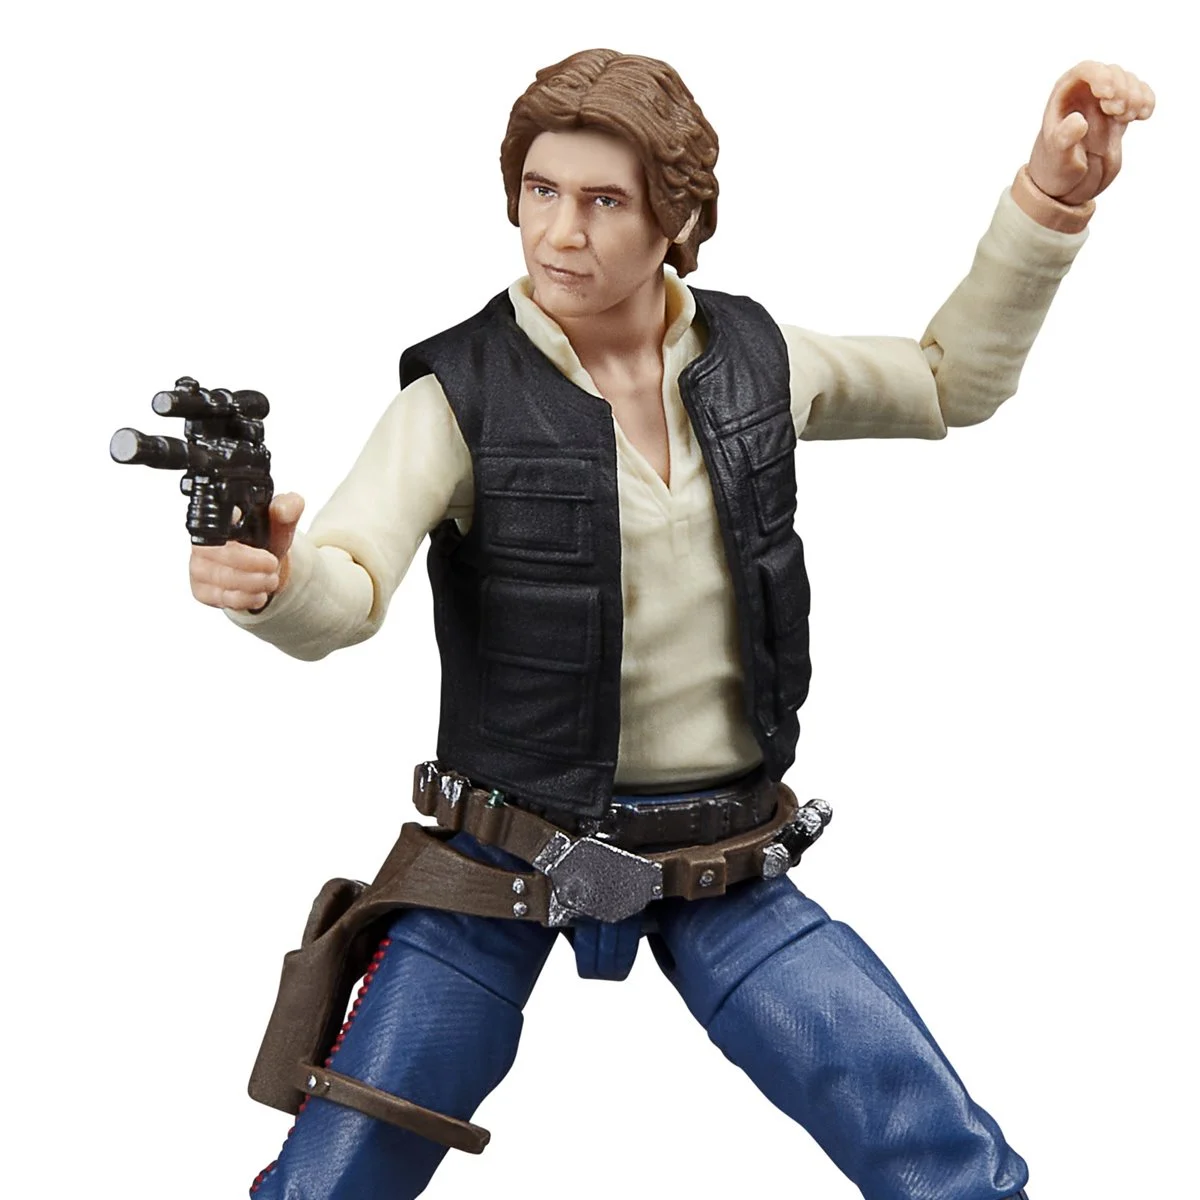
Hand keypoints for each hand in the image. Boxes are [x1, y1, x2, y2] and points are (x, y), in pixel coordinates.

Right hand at [189, 492, 304, 610]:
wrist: (265, 568)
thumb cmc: (266, 541)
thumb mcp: (281, 523)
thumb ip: (288, 508)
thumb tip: (286, 508)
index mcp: (218, 520)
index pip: (216, 525)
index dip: (240, 542)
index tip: (267, 555)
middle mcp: (202, 543)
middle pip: (218, 555)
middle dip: (251, 565)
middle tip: (272, 566)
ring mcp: (198, 568)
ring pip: (221, 579)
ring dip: (253, 583)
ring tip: (270, 580)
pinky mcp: (202, 591)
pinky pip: (220, 598)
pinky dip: (245, 599)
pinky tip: (258, 594)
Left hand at [1029, 62, 1154, 205]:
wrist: (1067, 186)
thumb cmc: (1055, 171)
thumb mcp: (1058, 158)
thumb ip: (1065, 138)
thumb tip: (1079, 120)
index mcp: (1064, 96)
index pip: (1086, 70)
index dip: (1101, 76)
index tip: (1108, 95)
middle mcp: (1085, 94)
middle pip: (1112, 72)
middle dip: (1122, 89)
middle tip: (1118, 113)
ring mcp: (1104, 103)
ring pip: (1129, 82)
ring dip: (1135, 97)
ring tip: (1125, 119)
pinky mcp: (1119, 114)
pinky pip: (1140, 96)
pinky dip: (1147, 102)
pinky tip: (1143, 116)